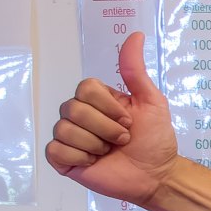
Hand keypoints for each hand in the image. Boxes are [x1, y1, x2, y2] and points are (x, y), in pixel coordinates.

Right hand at [45, 31, 178, 206]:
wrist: (155, 175)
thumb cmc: (155, 139)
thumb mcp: (151, 101)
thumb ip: (135, 70)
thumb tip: (136, 35)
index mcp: (97, 99)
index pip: (85, 88)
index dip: (107, 107)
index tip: (128, 120)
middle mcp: (80, 115)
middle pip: (72, 109)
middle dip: (105, 128)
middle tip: (122, 140)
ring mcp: (70, 137)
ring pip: (64, 130)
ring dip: (94, 144)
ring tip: (109, 152)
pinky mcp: (64, 159)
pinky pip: (55, 150)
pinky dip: (78, 157)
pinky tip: (92, 162)